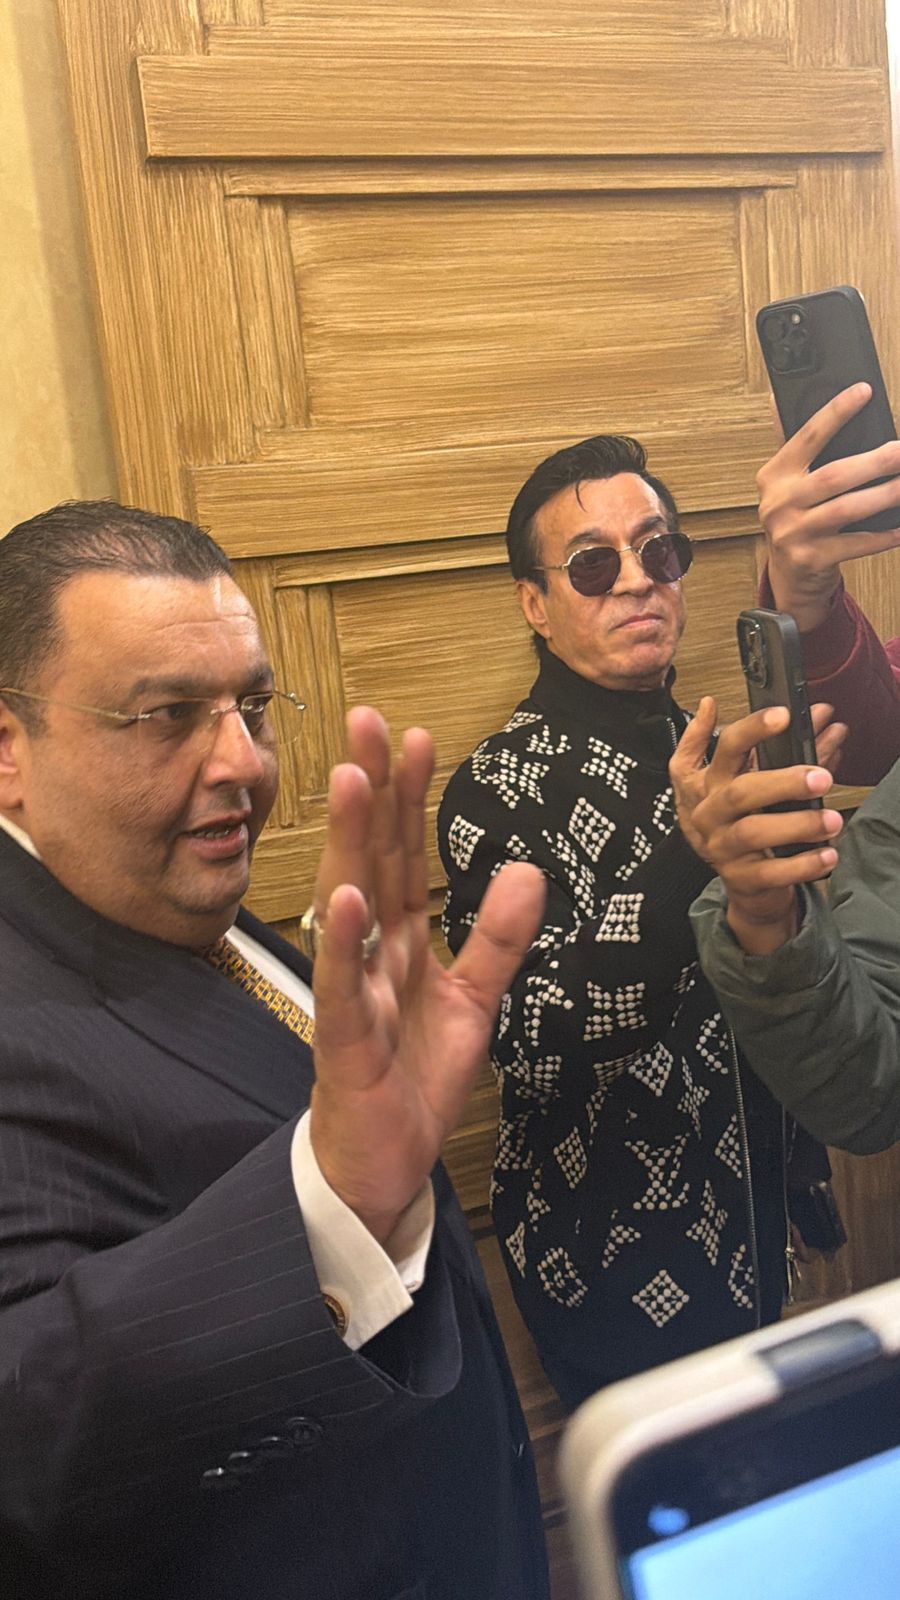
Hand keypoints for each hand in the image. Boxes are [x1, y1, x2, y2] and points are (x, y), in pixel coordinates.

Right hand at [308, 707, 544, 1243]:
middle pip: (370, 858)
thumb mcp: (473, 1001)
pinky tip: (347, 896)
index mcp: (399, 941)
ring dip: (349, 841)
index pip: (404, 855)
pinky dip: (345, 941)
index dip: (410, 797)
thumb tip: (530, 872)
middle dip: (369, 790)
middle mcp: (369, 952)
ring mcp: (352, 991)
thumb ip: (496, 938)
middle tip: (367, 721)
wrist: (381, 1163)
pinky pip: (343, 985)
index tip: (418, 736)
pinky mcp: (345, 1040)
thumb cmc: (412, 1078)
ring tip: (349, 777)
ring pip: (348, 904)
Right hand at [670, 705, 843, 953]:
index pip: (726, 748)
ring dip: (796, 825)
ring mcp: (721, 847)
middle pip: (740, 791)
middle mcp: (710, 813)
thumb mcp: (752, 781)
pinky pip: (770, 872)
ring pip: (753, 832)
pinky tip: (826, 855)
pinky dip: (801, 864)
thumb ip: (788, 750)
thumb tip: (823, 715)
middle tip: (821, 778)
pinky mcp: (739, 878)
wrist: (742, 880)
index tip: (783, 715)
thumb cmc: (745, 821)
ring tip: (831, 820)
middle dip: (783, 782)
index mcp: (709, 782)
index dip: (751, 730)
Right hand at [758, 383, 899, 632]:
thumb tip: (780, 399)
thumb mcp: (787, 483)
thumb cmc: (797, 518)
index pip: (807, 437)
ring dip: (884, 496)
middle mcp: (778, 504)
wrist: (790, 576)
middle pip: (833, 476)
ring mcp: (792, 534)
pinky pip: (855, 544)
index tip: (863, 391)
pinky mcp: (811, 559)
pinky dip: (882, 536)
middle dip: (874, 461)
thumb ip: (792, 444)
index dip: (835, 413)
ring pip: (846, 509)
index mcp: (774, 476)